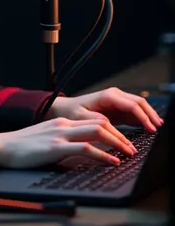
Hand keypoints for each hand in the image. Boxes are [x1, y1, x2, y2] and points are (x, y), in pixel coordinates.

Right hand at [0, 116, 137, 169]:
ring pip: (97, 132)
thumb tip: (80, 152)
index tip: (123, 140)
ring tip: (128, 154)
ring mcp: (60, 134)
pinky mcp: (55, 147)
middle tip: (132, 148)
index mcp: (61, 121)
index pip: (94, 120)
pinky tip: (112, 161)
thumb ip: (63, 141)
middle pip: (100, 123)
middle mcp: (63, 124)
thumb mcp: (45, 139)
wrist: (1, 147)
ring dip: (117, 143)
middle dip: (120, 135)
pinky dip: (103, 155)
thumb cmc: (21, 147)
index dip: (113, 129)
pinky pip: (85, 148)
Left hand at [46, 87, 163, 131]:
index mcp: (108, 96)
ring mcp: (118, 101)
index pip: (132, 105)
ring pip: (140, 106)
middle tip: (158, 129)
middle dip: (151, 115)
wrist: (67, 109)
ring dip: (149, 116)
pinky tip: (149, 128)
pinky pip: (135, 112)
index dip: (144, 117)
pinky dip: (143, 119)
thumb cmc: (72, 112)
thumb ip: (98, 122)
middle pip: (140, 103)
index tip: (151, 129)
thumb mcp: (82, 118)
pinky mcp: (118, 109)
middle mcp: (115, 96)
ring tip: (157, 128)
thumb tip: (113, 128)